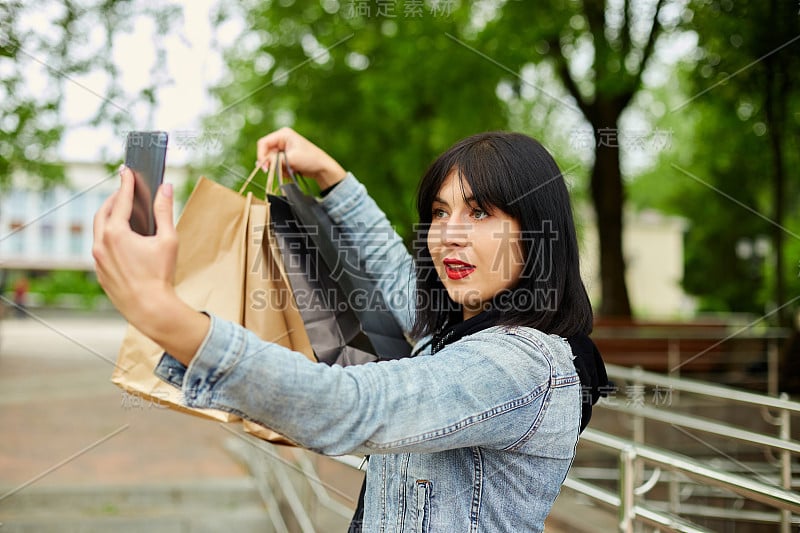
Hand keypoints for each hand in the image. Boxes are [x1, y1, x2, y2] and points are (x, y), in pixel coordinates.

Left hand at [93, 167, 207, 363]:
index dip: (126, 184)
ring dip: (110, 218)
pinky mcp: (100, 272)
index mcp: (116, 233)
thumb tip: (165, 188)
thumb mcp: (168, 240)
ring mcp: (98, 259)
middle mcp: (101, 244)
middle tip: (125, 191)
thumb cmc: (160, 275)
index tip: (127, 172)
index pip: (121, 201)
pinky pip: (101, 247)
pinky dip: (109, 237)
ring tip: (123, 213)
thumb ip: (165, 211)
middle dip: (114, 199)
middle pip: (103, 212)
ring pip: (99, 231)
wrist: (150, 308)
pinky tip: (122, 240)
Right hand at [257, 127, 346, 188]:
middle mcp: (282, 140)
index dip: (261, 155)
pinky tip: (292, 171)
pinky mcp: (286, 157)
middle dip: (271, 164)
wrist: (323, 168)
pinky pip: (277, 165)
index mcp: (283, 134)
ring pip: (271, 161)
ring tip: (290, 170)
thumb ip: (275, 160)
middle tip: (278, 171)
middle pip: (266, 152)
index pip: (263, 143)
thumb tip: (261, 163)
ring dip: (278, 168)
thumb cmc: (310, 159)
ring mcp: (284, 149)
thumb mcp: (291, 159)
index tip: (264, 167)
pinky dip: (282, 170)